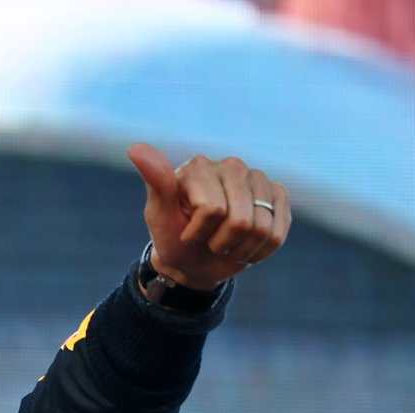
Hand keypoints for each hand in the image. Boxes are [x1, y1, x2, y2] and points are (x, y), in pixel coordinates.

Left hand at [128, 142, 289, 290]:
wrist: (192, 261)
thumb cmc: (173, 237)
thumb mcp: (159, 215)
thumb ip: (156, 182)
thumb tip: (136, 148)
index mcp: (200, 166)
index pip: (212, 209)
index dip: (198, 232)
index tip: (186, 232)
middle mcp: (231, 166)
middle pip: (240, 221)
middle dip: (221, 242)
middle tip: (208, 240)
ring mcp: (258, 179)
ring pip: (262, 229)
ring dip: (240, 248)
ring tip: (225, 242)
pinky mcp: (277, 196)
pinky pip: (278, 233)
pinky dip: (259, 249)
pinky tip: (245, 243)